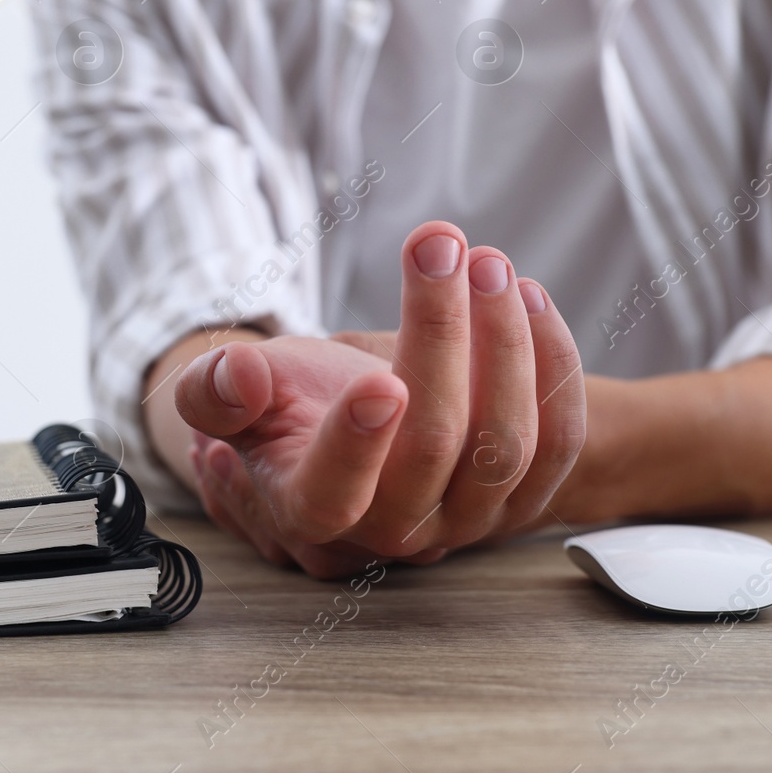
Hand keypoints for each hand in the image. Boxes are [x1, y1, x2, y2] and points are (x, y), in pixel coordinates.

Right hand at [175, 221, 585, 571]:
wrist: (354, 427)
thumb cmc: (287, 404)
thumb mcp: (230, 392)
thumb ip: (213, 390)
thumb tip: (236, 377)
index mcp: (311, 506)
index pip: (334, 494)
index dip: (356, 444)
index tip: (380, 380)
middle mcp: (396, 527)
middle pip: (434, 444)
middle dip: (440, 333)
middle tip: (438, 244)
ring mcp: (466, 519)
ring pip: (506, 444)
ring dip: (505, 340)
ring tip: (484, 261)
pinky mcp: (523, 497)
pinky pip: (558, 442)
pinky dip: (553, 365)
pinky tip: (528, 297)